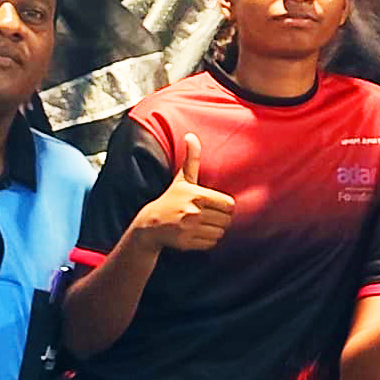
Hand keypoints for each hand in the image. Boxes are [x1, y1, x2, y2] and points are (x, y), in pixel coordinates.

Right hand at [130, 133, 236, 253]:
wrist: (150, 225)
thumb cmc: (171, 200)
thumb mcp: (182, 179)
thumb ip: (191, 159)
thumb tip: (191, 135)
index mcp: (197, 196)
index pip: (229, 205)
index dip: (224, 206)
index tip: (213, 205)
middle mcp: (194, 212)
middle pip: (226, 220)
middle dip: (219, 218)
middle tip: (206, 215)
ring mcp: (190, 229)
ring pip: (220, 232)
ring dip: (214, 230)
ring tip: (200, 224)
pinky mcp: (188, 243)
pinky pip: (211, 243)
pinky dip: (207, 241)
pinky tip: (196, 234)